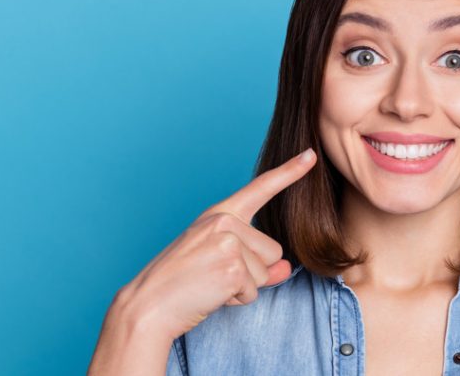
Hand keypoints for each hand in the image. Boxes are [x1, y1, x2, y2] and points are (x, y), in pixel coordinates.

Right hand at [111, 148, 317, 340]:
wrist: (149, 305)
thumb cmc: (181, 284)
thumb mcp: (220, 264)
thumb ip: (257, 264)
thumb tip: (285, 268)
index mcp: (219, 214)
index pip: (260, 189)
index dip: (289, 172)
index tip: (310, 155)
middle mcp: (224, 221)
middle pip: (272, 251)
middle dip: (251, 273)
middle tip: (212, 275)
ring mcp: (228, 242)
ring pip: (265, 272)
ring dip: (243, 288)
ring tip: (209, 284)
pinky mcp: (232, 267)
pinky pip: (254, 291)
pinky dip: (236, 300)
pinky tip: (210, 294)